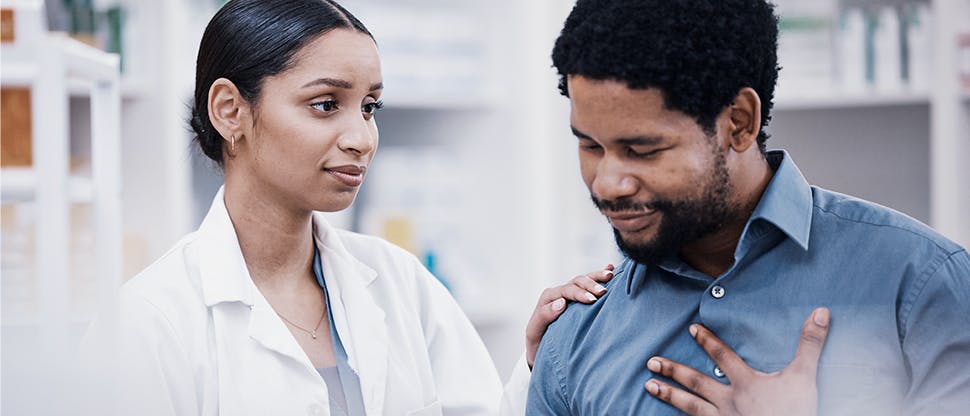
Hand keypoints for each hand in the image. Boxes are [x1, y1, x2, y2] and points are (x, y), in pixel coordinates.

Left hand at [525, 264, 614, 368]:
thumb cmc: (538, 341)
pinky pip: (590, 284)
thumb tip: (562, 303)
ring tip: (610, 275)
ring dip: (597, 277)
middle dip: (591, 285)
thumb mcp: (534, 331)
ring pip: (585, 280)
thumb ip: (544, 316)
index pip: (566, 291)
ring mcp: (571, 295)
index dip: (579, 293)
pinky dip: (599, 275)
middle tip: (603, 292)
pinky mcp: (580, 299)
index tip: (591, 300)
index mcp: (549, 298)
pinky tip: (610, 269)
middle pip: (577, 282)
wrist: (541, 349)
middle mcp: (560, 293)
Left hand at [645, 307, 830, 415]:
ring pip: (690, 406)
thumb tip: (821, 312)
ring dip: (669, 395)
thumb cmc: (797, 413)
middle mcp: (729, 402)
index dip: (707, 341)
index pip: (722, 356)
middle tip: (651, 361)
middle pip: (696, 383)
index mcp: (746, 384)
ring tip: (648, 386)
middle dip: (673, 370)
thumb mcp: (805, 378)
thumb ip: (810, 345)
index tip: (691, 328)